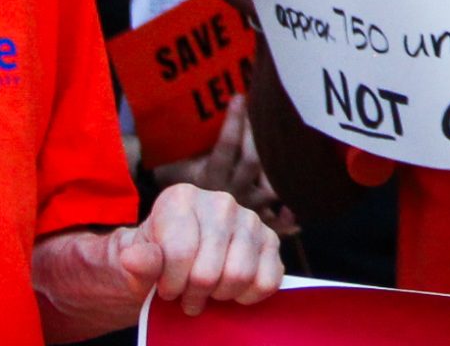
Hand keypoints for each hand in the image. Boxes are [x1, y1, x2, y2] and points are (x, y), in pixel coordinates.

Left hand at [36, 184, 284, 330]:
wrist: (172, 266)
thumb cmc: (152, 262)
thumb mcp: (132, 265)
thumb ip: (137, 263)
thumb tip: (132, 257)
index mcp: (181, 198)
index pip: (181, 252)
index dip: (170, 284)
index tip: (163, 289)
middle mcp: (221, 201)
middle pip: (210, 270)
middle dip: (193, 295)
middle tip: (185, 297)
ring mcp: (251, 220)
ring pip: (241, 276)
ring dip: (219, 297)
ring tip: (206, 294)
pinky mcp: (271, 241)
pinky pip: (268, 280)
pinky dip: (248, 297)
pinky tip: (231, 292)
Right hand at [152, 103, 297, 236]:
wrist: (174, 217)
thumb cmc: (178, 178)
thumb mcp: (176, 161)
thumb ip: (190, 142)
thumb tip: (208, 107)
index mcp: (207, 177)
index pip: (226, 145)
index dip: (234, 121)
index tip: (239, 97)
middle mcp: (228, 192)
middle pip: (253, 161)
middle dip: (259, 134)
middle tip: (265, 109)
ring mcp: (245, 205)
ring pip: (271, 185)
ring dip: (279, 166)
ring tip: (288, 141)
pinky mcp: (256, 218)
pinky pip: (277, 218)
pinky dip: (288, 215)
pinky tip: (298, 206)